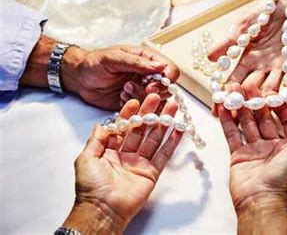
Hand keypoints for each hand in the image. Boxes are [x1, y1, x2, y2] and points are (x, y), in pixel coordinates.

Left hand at [63, 44, 178, 109]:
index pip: (170, 69)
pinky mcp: (135, 102)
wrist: (80, 78)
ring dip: (140, 98)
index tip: (153, 85)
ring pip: (157, 101)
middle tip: (131, 87)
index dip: (167, 79)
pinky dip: (134, 107)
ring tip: (123, 90)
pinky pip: (145, 110)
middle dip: (152, 92)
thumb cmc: (94, 63)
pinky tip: (121, 99)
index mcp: (147, 59)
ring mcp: (143, 89)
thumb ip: (137, 62)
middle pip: (167, 88)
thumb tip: (160, 65)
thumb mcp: (113, 58)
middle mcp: (149, 75)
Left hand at [63, 94, 182, 232]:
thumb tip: (102, 123)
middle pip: (141, 130)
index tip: (136, 101)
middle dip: (149, 113)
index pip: (123, 127)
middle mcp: (126, 155)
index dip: (130, 114)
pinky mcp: (151, 173)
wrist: (102, 210)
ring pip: (154, 138)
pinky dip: (172, 142)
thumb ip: (96, 139)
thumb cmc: (90, 188)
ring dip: (163, 123)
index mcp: (109, 151)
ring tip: (172, 107)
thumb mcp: (86, 158)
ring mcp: (140, 163)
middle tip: (157, 98)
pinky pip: (164, 155)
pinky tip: (178, 130)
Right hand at [209, 0, 286, 109]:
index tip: (218, 110)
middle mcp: (264, 66)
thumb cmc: (266, 11)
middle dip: (249, 103)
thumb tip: (209, 57)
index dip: (227, 94)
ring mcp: (282, 64)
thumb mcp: (244, 25)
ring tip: (270, 112)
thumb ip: (229, 42)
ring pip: (276, 86)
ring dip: (274, 99)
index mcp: (248, 59)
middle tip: (243, 118)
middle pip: (255, 88)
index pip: (235, 80)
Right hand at [218, 83, 286, 233]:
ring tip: (232, 91)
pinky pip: (232, 134)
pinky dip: (227, 121)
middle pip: (262, 118)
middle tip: (247, 84)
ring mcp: (254, 148)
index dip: (276, 103)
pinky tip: (222, 107)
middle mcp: (272, 144)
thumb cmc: (283, 178)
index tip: (269, 89)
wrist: (260, 200)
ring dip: (239, 107)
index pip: (283, 117)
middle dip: (255, 101)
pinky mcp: (239, 154)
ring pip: (246, 123)